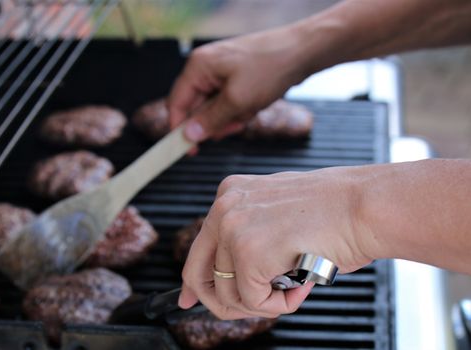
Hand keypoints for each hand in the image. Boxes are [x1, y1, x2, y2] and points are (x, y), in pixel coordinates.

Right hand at [168, 25, 309, 142]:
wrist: (302, 52)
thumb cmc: (270, 68)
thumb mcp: (237, 101)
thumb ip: (210, 120)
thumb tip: (189, 135)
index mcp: (199, 66)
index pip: (177, 102)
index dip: (180, 128)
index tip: (188, 150)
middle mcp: (206, 68)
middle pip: (197, 108)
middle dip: (217, 121)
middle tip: (236, 124)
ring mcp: (221, 72)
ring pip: (216, 109)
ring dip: (232, 117)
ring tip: (251, 109)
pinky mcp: (235, 78)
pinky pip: (230, 103)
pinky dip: (242, 110)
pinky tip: (256, 105)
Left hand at [178, 168, 377, 319]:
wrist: (364, 206)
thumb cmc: (335, 211)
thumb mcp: (278, 214)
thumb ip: (251, 237)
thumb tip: (233, 276)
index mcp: (230, 194)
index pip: (199, 246)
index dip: (195, 279)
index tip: (190, 299)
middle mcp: (225, 207)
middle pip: (199, 272)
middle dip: (219, 302)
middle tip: (246, 311)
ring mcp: (234, 228)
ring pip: (228, 293)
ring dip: (261, 302)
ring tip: (292, 290)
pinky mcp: (249, 252)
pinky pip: (253, 301)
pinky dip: (278, 305)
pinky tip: (301, 288)